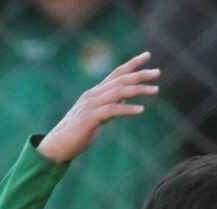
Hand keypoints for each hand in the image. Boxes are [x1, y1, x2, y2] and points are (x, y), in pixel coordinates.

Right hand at [36, 52, 159, 162]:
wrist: (58, 145)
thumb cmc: (79, 132)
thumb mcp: (98, 115)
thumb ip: (111, 105)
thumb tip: (125, 99)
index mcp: (96, 93)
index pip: (116, 73)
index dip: (132, 64)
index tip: (147, 55)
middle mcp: (93, 95)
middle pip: (120, 80)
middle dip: (139, 74)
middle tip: (158, 72)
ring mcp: (91, 106)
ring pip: (118, 92)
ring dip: (138, 90)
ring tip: (155, 90)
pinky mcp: (90, 119)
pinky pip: (112, 111)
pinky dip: (127, 109)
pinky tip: (141, 110)